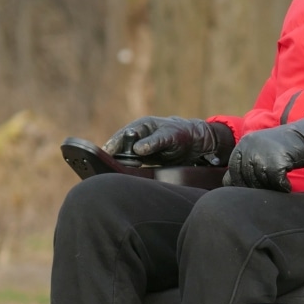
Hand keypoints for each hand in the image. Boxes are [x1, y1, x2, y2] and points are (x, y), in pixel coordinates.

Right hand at [103, 116, 233, 165]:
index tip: (108, 155)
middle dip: (113, 157)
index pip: (121, 136)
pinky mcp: (144, 159)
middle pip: (119, 148)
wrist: (196, 143)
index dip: (113, 146)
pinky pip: (132, 165)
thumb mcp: (170, 136)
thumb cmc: (182, 135)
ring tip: (114, 174)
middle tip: (109, 168)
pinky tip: (124, 177)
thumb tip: (137, 149)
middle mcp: (137, 136)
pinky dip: (127, 170)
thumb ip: (154, 142)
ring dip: (119, 165)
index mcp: (141, 126)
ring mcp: (139, 148)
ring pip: (124, 157)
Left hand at [222, 113, 303, 191]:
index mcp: (244, 144)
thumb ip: (244, 164)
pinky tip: (287, 185)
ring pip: (260, 182)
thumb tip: (226, 183)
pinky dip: (283, 187)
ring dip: (271, 187)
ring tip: (280, 184)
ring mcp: (262, 153)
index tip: (254, 187)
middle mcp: (250, 147)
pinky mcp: (276, 161)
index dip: (242, 183)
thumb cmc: (284, 147)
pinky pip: (275, 182)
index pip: (234, 170)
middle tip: (270, 187)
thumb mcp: (259, 150)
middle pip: (246, 178)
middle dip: (258, 187)